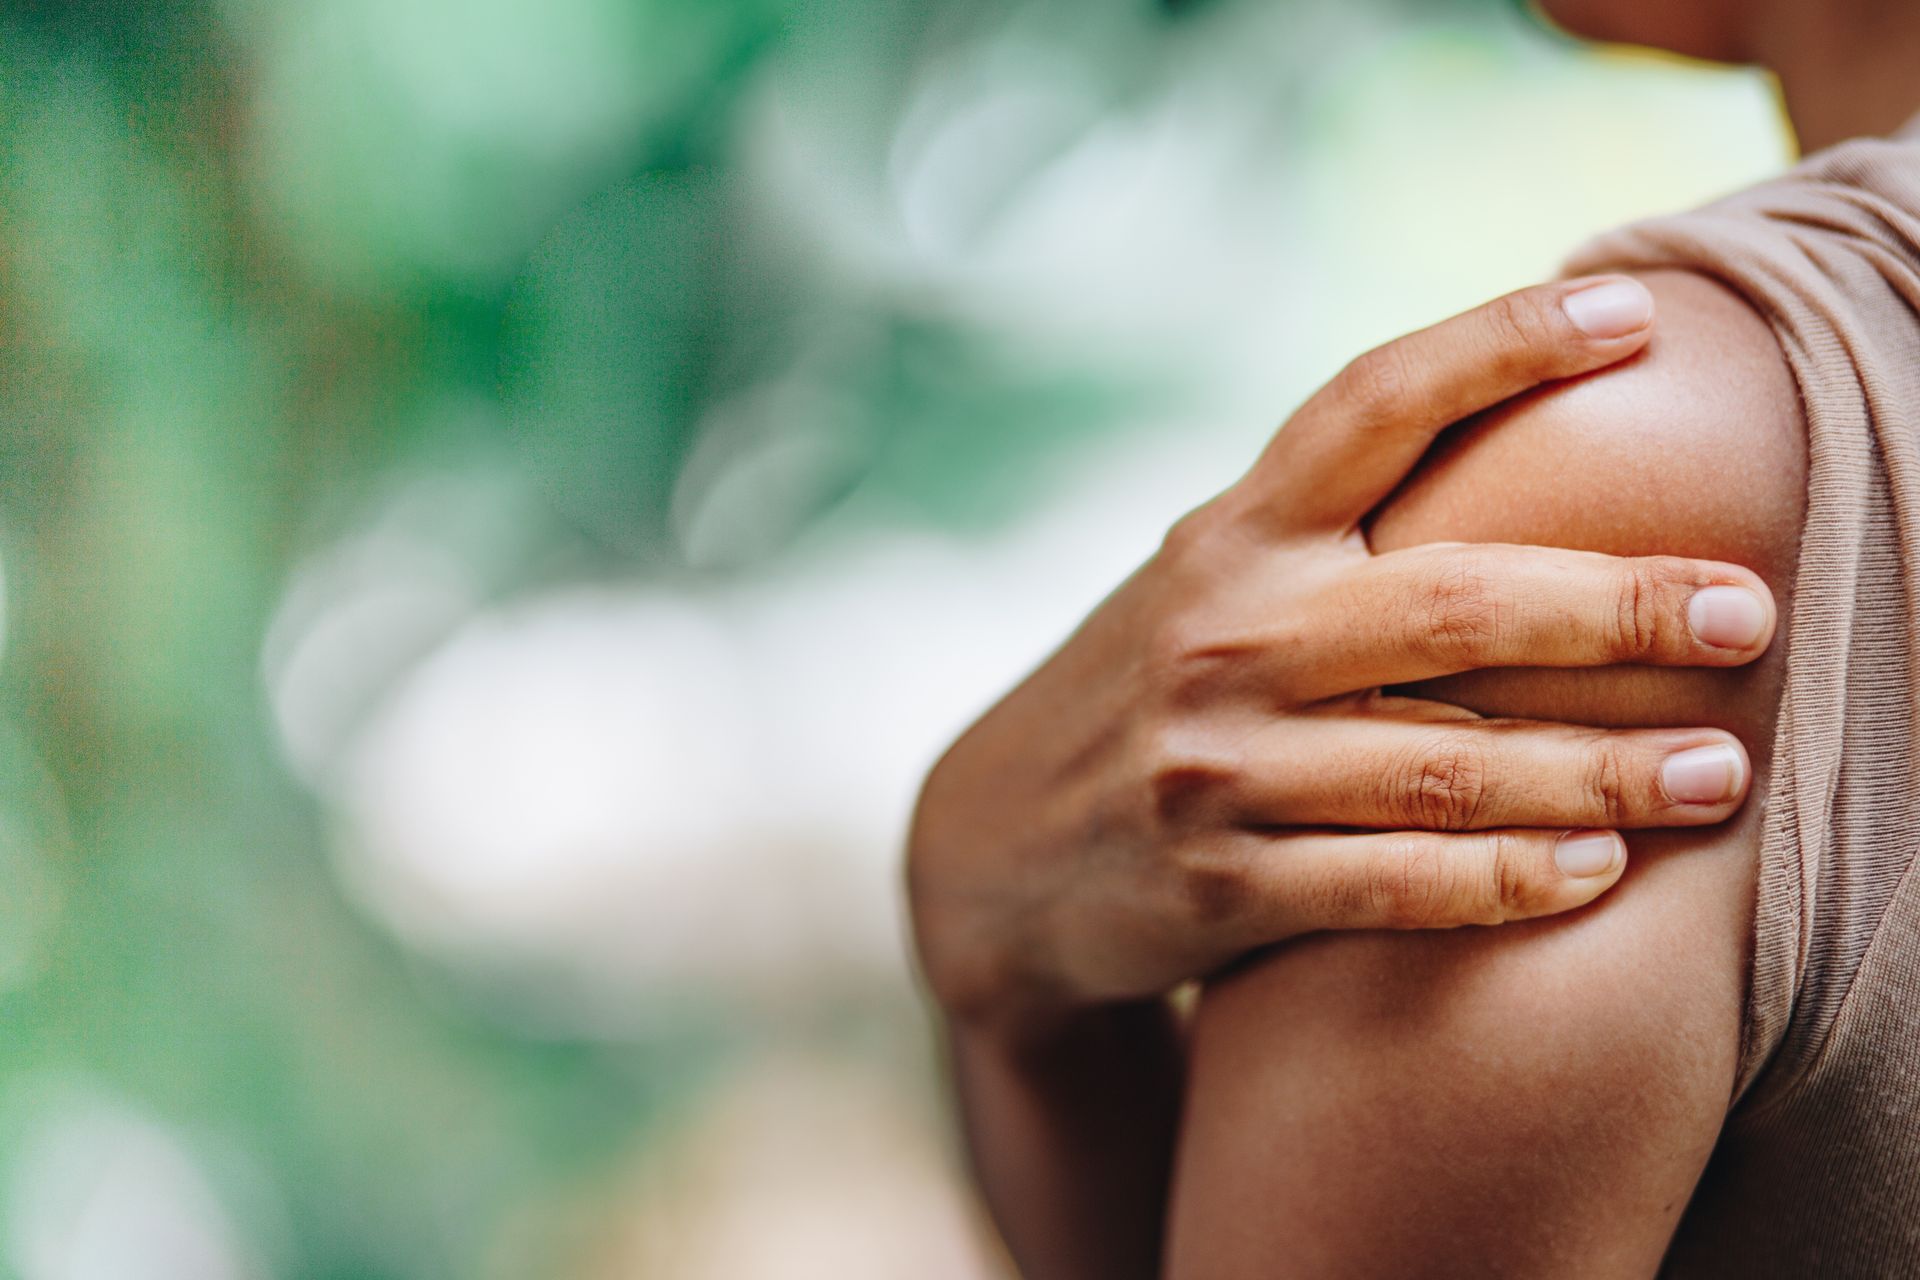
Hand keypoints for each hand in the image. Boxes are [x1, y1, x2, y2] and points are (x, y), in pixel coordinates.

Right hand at [906, 276, 1775, 1028]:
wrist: (994, 848)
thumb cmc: (1152, 688)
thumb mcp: (1210, 580)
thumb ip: (1330, 527)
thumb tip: (1520, 421)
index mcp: (1233, 533)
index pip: (1371, 405)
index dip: (1500, 345)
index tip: (1632, 319)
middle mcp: (1222, 633)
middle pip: (1449, 602)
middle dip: (1612, 604)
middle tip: (1743, 609)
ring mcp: (1215, 764)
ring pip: (1441, 765)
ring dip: (1595, 772)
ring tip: (1714, 773)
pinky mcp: (1218, 885)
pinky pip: (1392, 883)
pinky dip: (1504, 881)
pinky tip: (1595, 872)